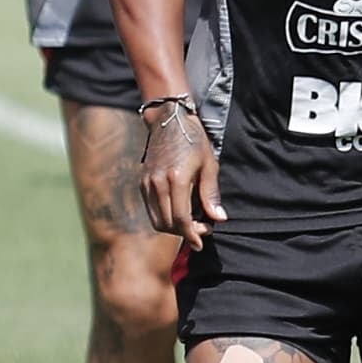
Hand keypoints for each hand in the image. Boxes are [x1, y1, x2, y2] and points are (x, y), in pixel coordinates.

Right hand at [138, 101, 224, 241]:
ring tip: (191, 223)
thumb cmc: (194, 140)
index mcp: (176, 179)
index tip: (201, 242)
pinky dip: (164, 218)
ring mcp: (147, 183)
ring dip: (173, 228)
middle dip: (185, 233)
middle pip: (167, 224)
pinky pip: (151, 210)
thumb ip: (211, 194)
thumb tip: (218, 218)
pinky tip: (179, 212)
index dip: (191, 234)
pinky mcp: (143, 182)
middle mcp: (158, 183)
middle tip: (202, 229)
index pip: (180, 218)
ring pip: (156, 220)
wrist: (169, 120)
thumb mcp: (209, 164)